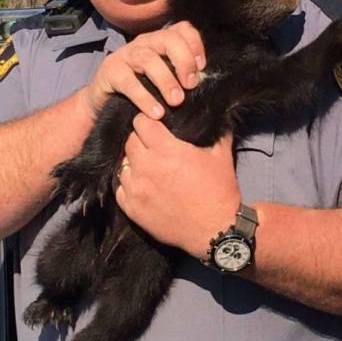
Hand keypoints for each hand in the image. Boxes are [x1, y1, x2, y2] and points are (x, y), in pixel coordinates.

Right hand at [82, 21, 205, 119]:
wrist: (105, 104)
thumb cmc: (143, 92)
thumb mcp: (165, 81)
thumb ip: (182, 76)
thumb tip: (206, 82)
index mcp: (160, 41)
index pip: (182, 29)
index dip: (195, 44)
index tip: (203, 67)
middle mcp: (144, 43)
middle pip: (167, 38)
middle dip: (183, 61)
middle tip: (191, 85)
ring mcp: (125, 55)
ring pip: (148, 59)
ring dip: (166, 80)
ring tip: (176, 101)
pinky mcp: (110, 71)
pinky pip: (128, 82)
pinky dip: (144, 98)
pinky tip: (156, 112)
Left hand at [115, 115, 239, 258]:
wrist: (215, 230)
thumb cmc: (219, 190)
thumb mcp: (221, 154)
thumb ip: (217, 129)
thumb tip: (217, 110)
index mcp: (166, 150)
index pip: (141, 122)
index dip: (148, 120)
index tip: (156, 124)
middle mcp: (146, 167)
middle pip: (129, 141)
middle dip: (140, 139)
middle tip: (153, 145)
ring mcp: (136, 189)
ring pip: (122, 164)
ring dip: (133, 162)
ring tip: (148, 166)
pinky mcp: (132, 209)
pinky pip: (120, 189)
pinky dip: (129, 184)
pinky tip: (142, 184)